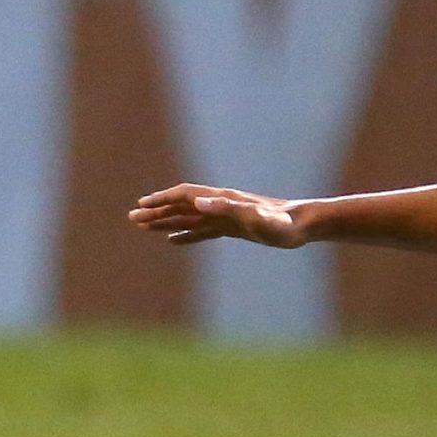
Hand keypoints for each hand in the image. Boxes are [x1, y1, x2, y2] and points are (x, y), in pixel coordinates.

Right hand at [129, 184, 307, 248]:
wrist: (304, 225)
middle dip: (157, 211)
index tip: (141, 206)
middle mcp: (221, 204)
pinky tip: (173, 239)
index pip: (185, 196)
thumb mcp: (258, 219)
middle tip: (132, 218)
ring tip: (144, 227)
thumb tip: (199, 203)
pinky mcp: (233, 228)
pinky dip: (185, 233)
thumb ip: (230, 210)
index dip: (163, 200)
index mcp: (222, 200)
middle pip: (182, 205)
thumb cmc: (283, 224)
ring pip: (189, 217)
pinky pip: (202, 230)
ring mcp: (226, 216)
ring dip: (166, 220)